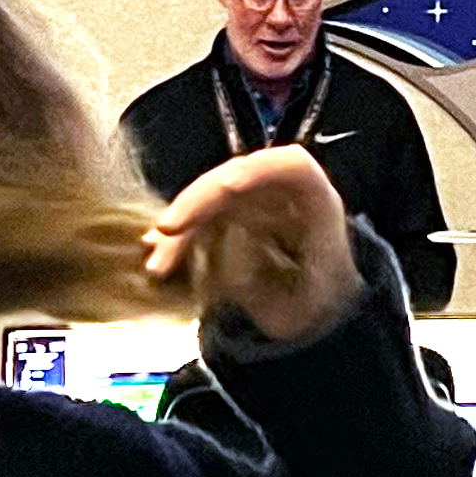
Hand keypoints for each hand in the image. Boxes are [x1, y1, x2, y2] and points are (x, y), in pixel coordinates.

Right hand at [144, 145, 360, 341]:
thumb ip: (268, 285)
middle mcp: (282, 191)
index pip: (291, 167)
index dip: (259, 170)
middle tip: (167, 231)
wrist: (318, 310)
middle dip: (198, 200)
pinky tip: (161, 259)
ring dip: (181, 226)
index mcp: (315, 201)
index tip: (227, 186)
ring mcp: (253, 199)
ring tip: (157, 265)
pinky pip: (200, 217)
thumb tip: (232, 266)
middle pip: (237, 176)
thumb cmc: (318, 303)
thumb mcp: (305, 304)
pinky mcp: (231, 213)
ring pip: (210, 197)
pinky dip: (180, 238)